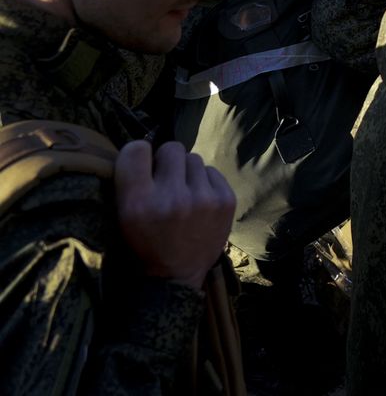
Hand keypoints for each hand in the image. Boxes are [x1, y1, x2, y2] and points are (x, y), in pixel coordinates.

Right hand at [115, 141, 235, 288]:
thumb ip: (129, 180)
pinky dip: (204, 182)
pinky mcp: (226, 201)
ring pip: (193, 158)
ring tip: (182, 195)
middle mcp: (172, 198)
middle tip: (164, 182)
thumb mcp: (121, 216)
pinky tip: (198, 202)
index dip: (138, 155)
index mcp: (138, 203)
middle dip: (166, 162)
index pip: (136, 149)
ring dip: (186, 173)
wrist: (175, 278)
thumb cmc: (143, 244)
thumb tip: (144, 144)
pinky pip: (212, 171)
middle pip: (171, 148)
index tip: (141, 166)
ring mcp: (203, 199)